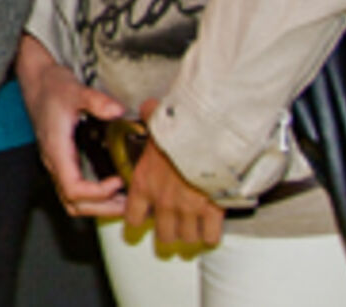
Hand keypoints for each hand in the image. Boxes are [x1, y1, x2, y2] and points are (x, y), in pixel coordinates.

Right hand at [14, 33, 127, 217]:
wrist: (37, 81)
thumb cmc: (53, 87)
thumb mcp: (75, 90)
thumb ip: (96, 101)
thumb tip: (117, 111)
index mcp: (56, 150)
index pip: (74, 189)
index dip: (98, 193)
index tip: (118, 180)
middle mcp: (54, 162)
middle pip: (73, 204)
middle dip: (103, 208)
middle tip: (130, 204)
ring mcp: (57, 164)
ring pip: (72, 201)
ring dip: (98, 207)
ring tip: (124, 202)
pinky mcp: (62, 161)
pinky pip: (74, 191)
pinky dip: (94, 197)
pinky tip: (113, 189)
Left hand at [125, 100, 223, 251]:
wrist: (208, 138)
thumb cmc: (180, 129)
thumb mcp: (157, 120)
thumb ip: (149, 116)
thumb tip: (147, 106)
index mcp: (145, 183)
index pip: (132, 216)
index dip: (138, 218)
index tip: (143, 217)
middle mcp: (163, 202)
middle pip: (163, 235)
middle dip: (168, 232)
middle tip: (174, 226)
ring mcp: (188, 211)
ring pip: (186, 239)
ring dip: (190, 233)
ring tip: (194, 226)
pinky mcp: (212, 214)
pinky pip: (210, 237)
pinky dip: (211, 234)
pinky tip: (212, 228)